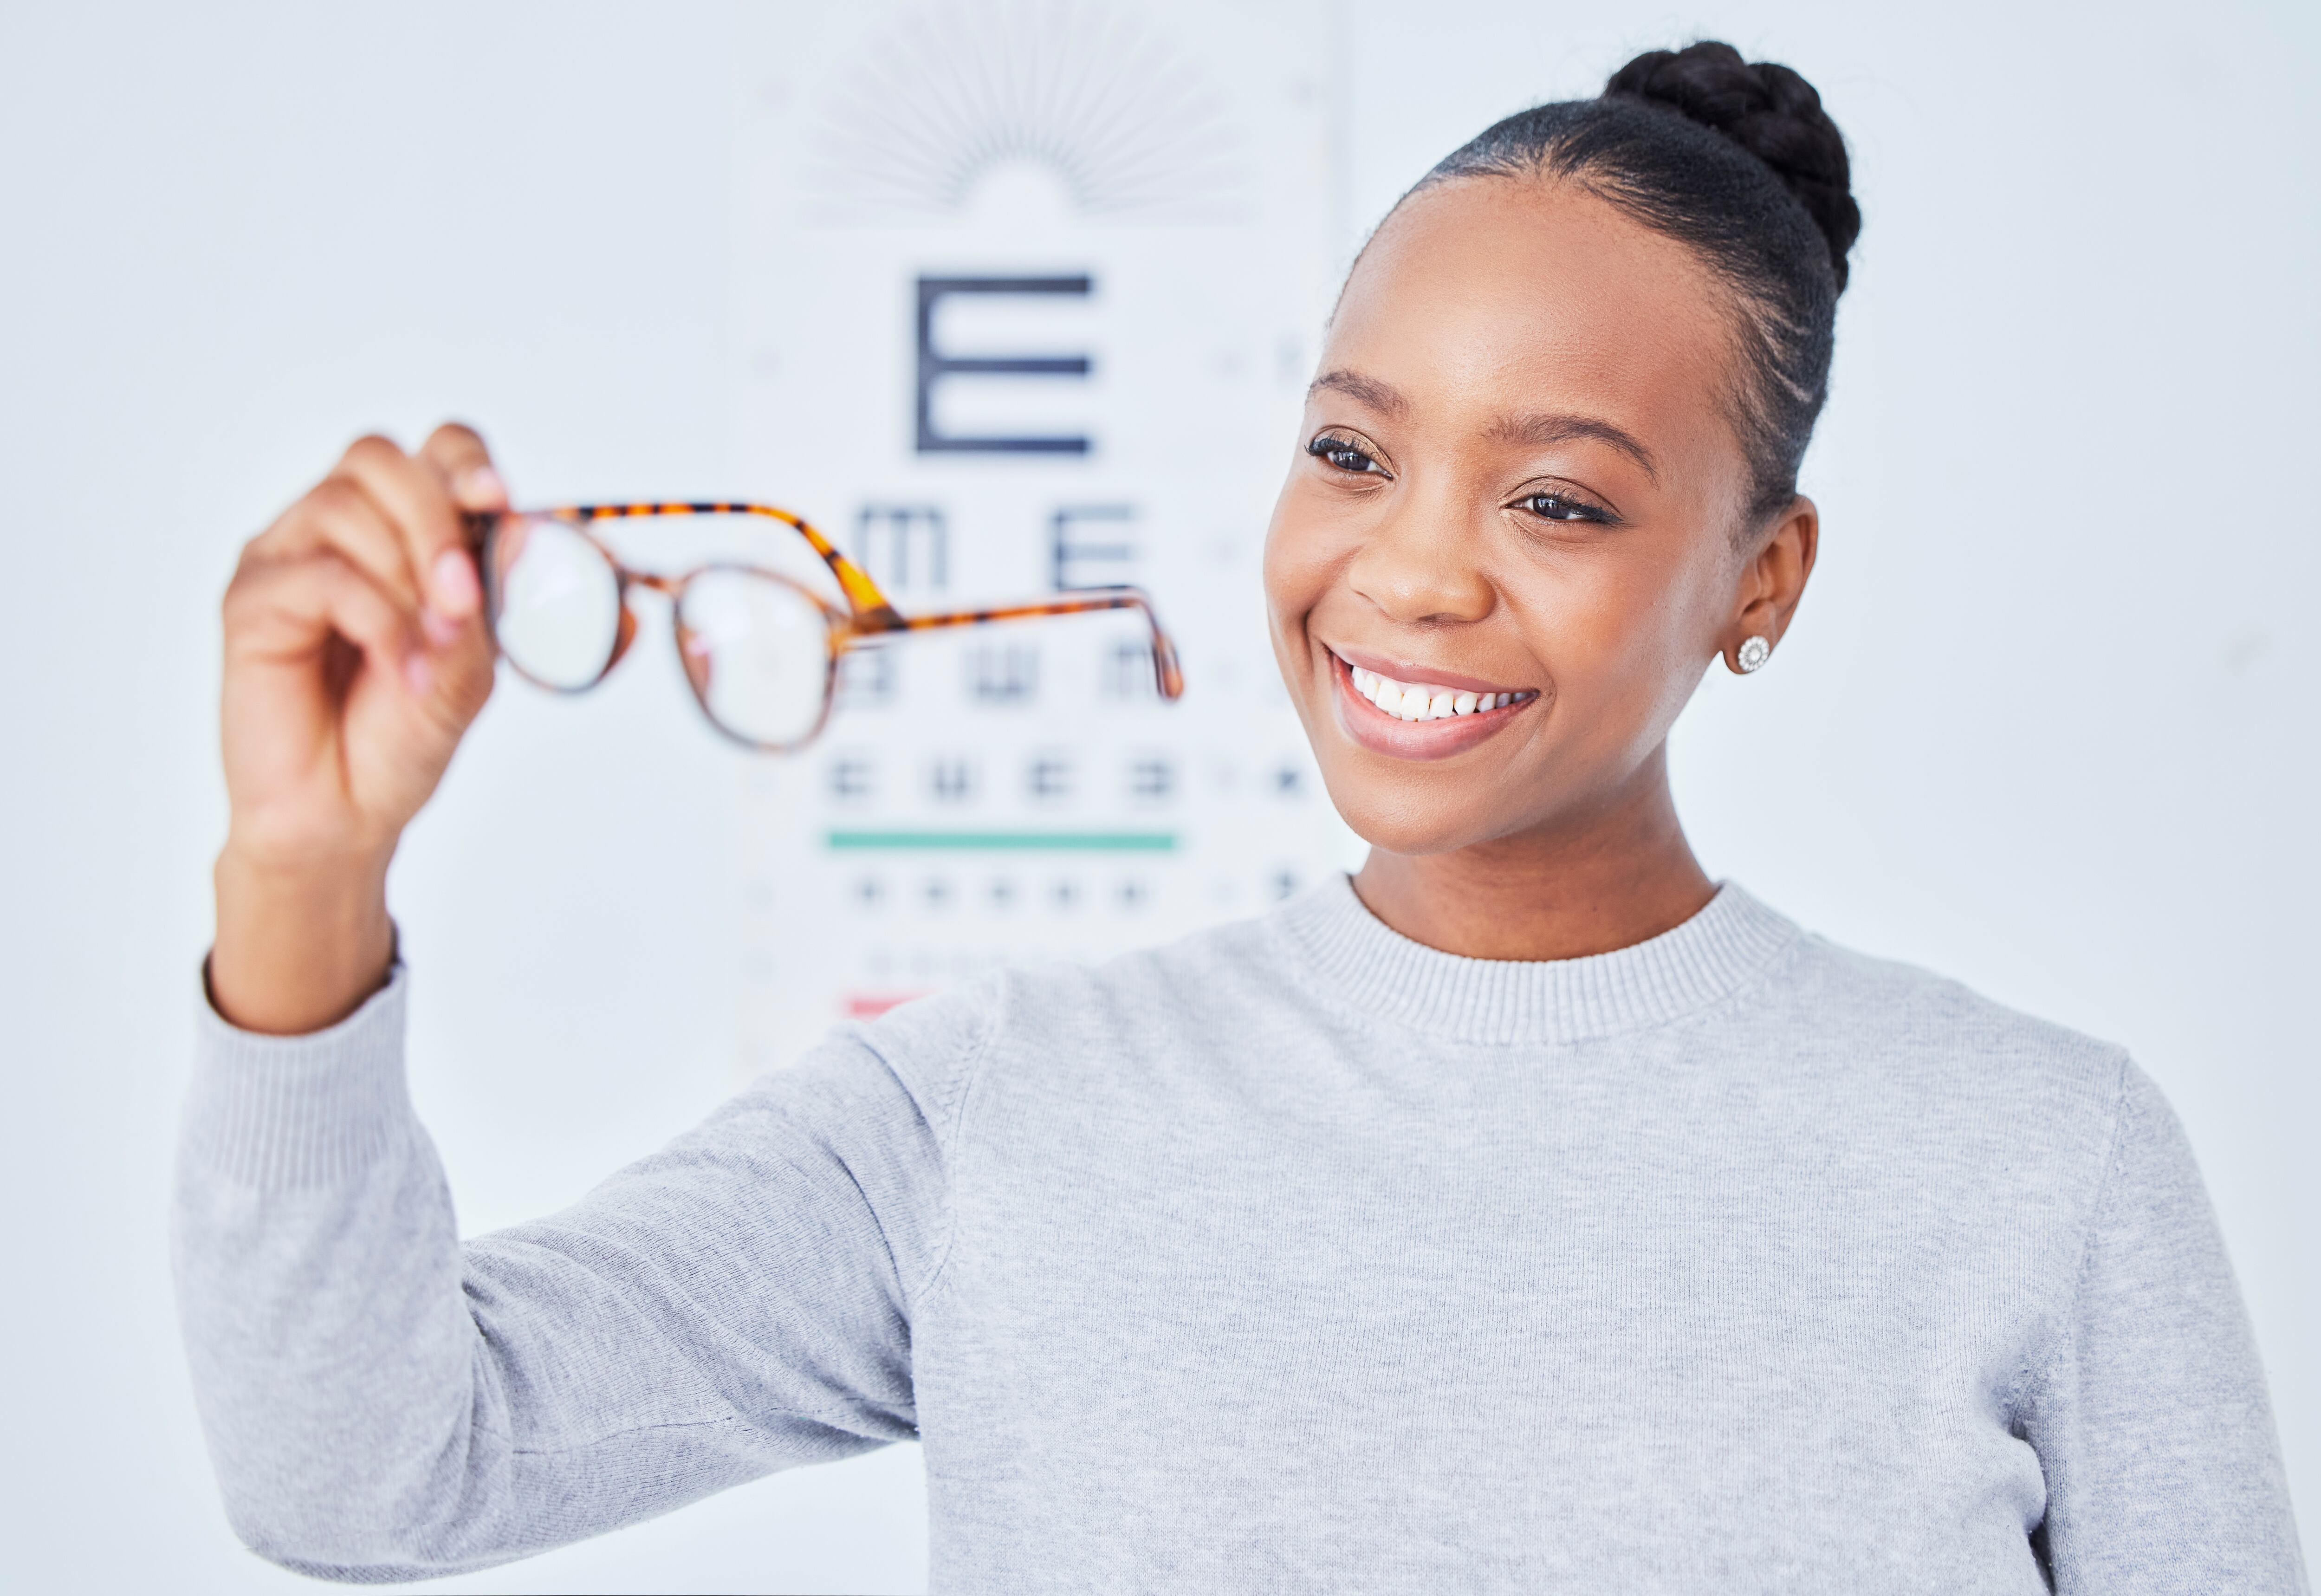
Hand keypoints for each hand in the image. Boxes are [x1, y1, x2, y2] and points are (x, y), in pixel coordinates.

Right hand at [209, 425, 506, 1033]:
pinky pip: (321, 575)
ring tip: (430, 649)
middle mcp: (335, 530)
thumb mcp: (476, 662)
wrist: (350, 811)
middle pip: (378, 458)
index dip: (465, 463)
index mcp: (398, 530)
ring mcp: (287, 558)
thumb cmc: (404, 734)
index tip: (500, 503)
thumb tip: (521, 526)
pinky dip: (378, 622)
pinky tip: (399, 671)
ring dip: (405, 578)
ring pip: (345, 507)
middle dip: (434, 518)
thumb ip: (495, 593)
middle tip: (464, 597)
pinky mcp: (251, 600)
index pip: (430, 449)